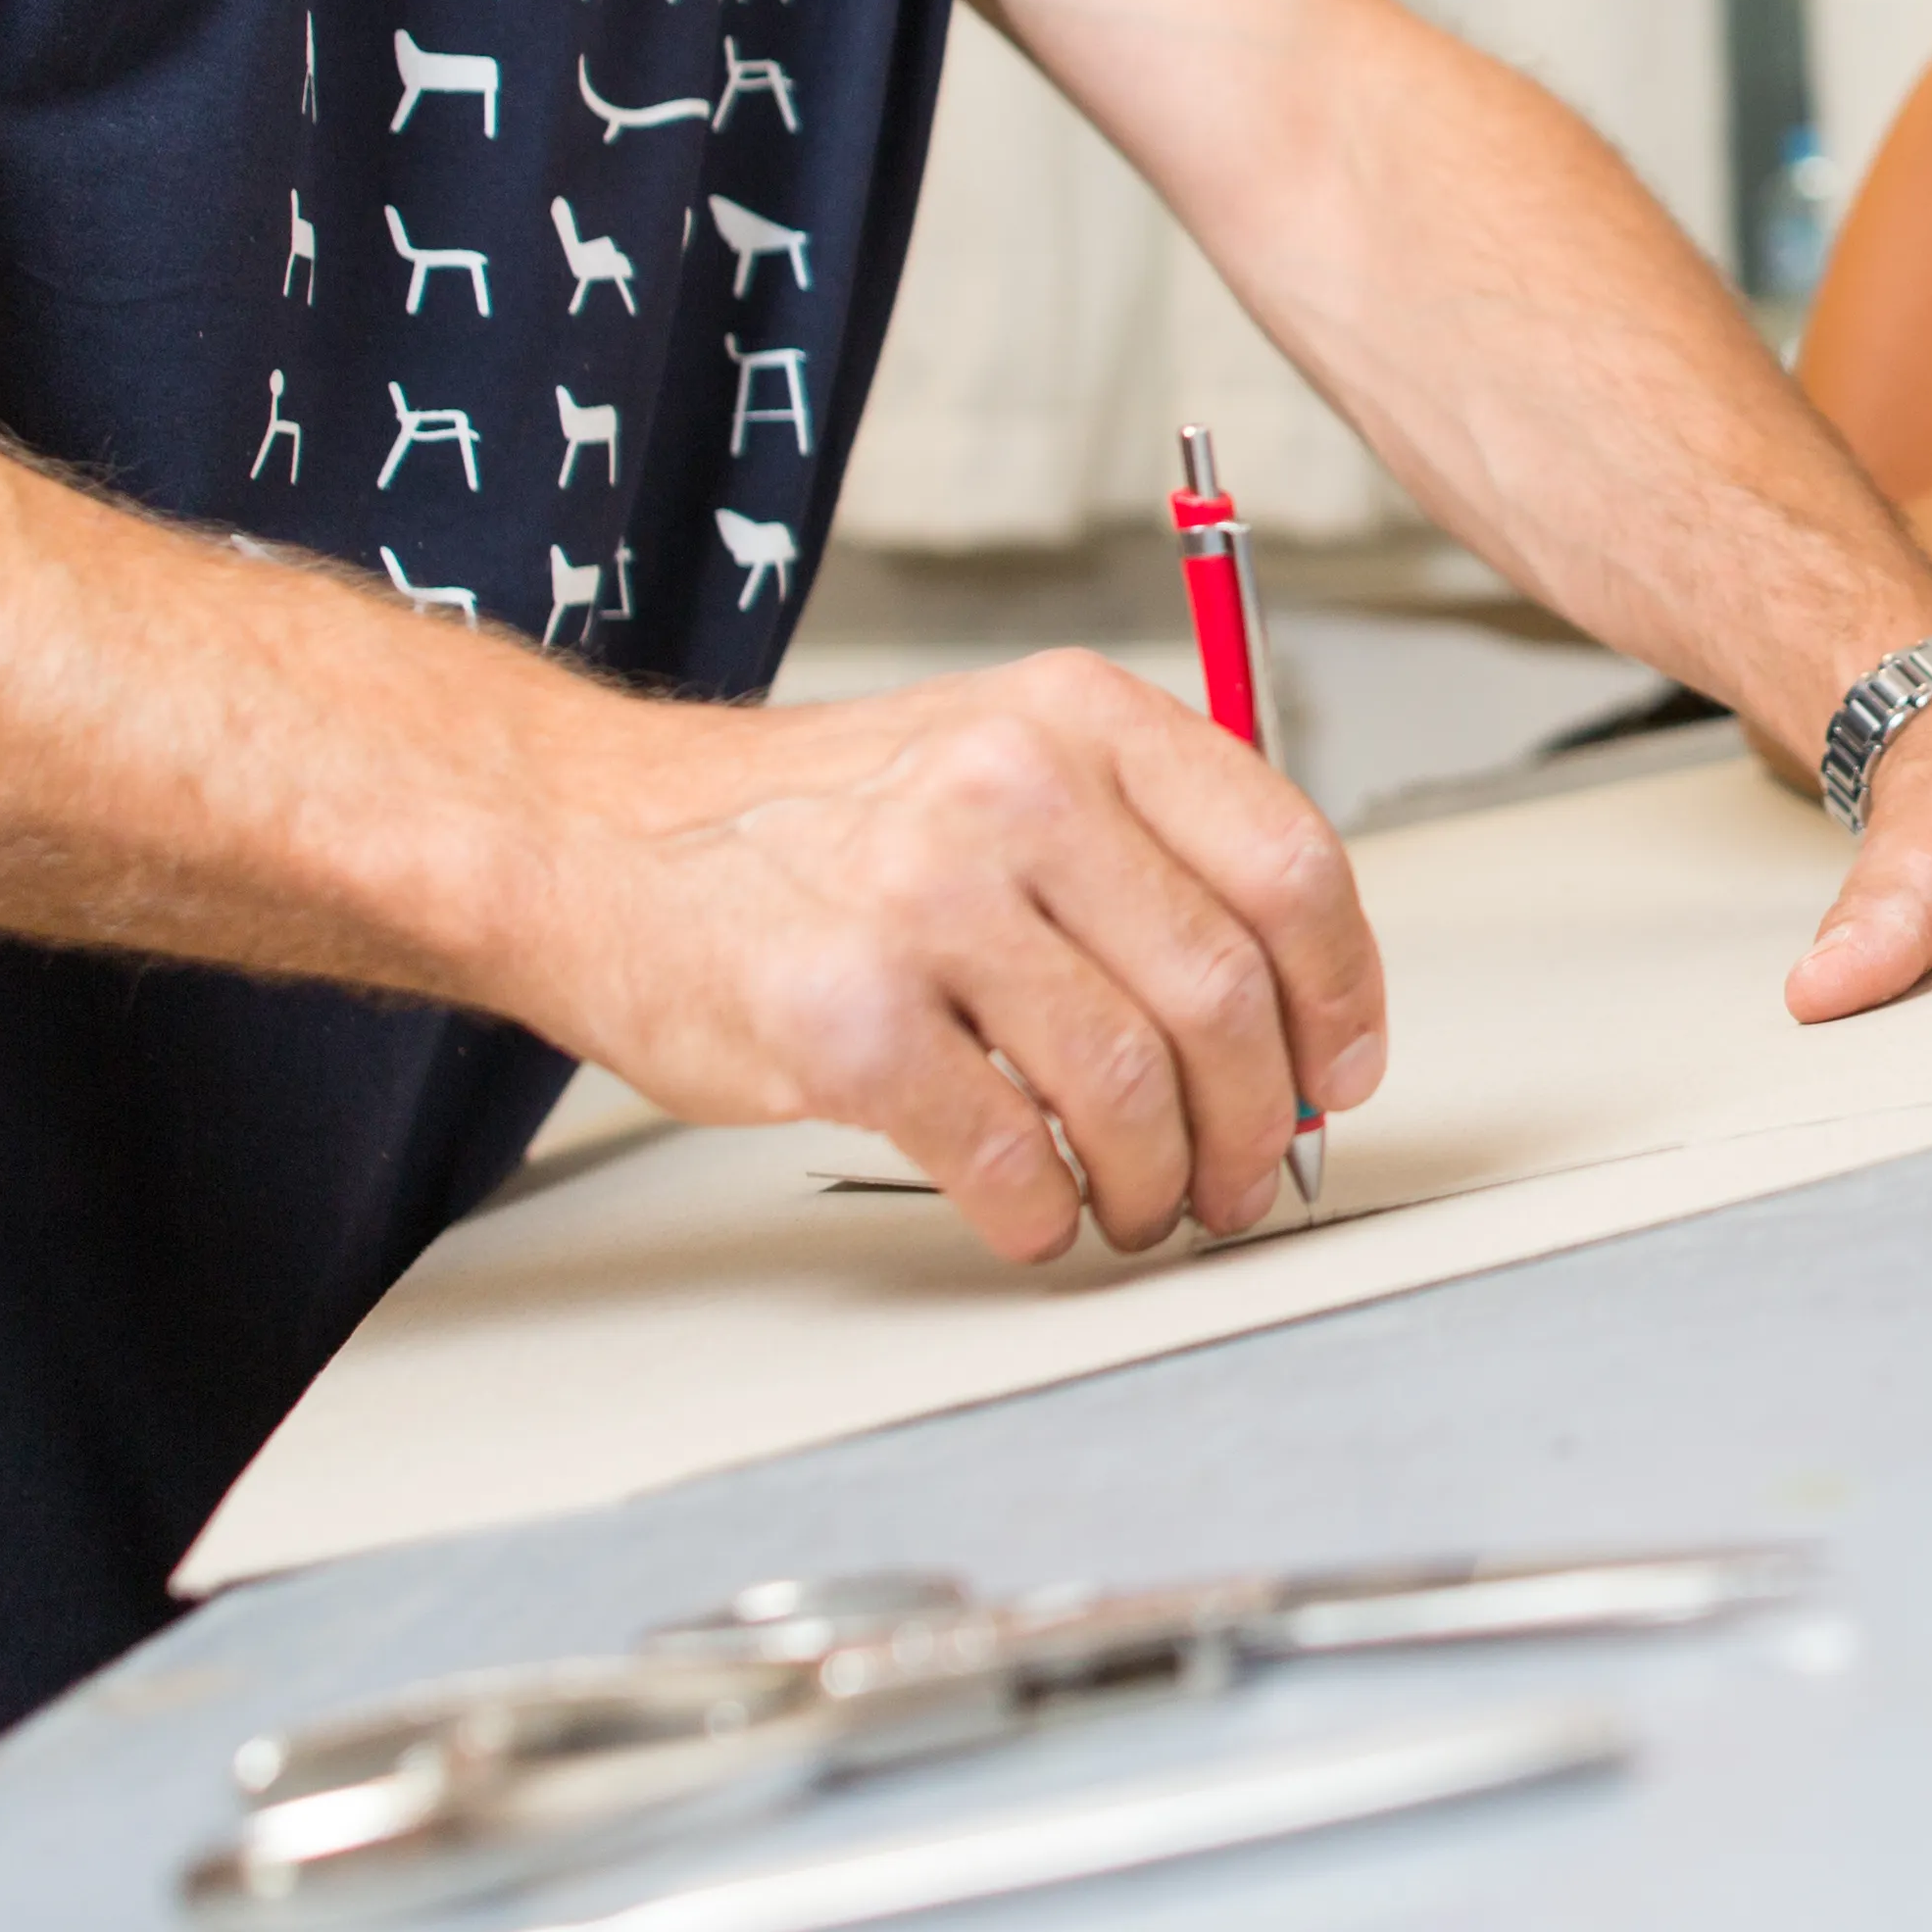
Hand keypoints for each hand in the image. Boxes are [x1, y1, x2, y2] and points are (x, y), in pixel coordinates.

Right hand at [496, 650, 1389, 1261]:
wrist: (591, 840)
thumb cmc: (806, 824)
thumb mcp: (999, 760)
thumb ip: (1143, 851)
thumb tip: (1289, 1009)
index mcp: (1083, 718)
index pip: (1289, 865)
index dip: (1339, 994)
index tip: (1337, 1068)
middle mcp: (1016, 789)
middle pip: (1224, 993)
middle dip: (1255, 1119)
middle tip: (1241, 1175)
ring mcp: (927, 900)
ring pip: (1132, 1086)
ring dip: (1158, 1180)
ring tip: (1140, 1202)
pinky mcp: (847, 1017)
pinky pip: (1011, 1153)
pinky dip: (1046, 1211)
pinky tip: (1037, 1212)